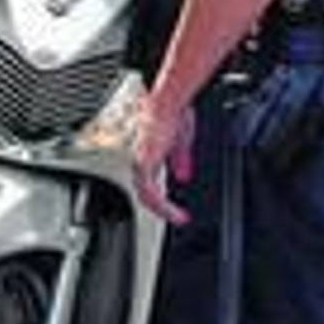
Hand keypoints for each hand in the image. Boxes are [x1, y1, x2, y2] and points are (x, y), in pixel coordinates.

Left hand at [132, 95, 194, 224]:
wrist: (169, 105)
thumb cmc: (172, 116)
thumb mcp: (179, 144)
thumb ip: (180, 161)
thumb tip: (183, 176)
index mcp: (147, 156)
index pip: (149, 184)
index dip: (161, 199)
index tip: (175, 208)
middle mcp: (140, 162)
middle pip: (146, 194)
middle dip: (162, 209)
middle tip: (177, 218)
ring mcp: (140, 164)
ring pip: (146, 197)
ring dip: (163, 210)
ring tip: (178, 217)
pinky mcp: (144, 165)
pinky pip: (150, 194)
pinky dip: (162, 205)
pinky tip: (173, 210)